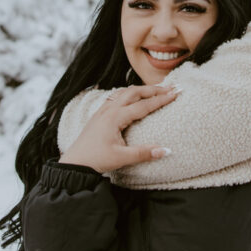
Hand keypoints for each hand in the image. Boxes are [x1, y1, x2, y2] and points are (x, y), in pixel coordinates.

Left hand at [58, 84, 177, 172]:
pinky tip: (133, 96)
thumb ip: (144, 153)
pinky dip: (130, 93)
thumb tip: (166, 150)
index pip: (144, 105)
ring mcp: (103, 110)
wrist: (74, 163)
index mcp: (116, 117)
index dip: (161, 99)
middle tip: (171, 87)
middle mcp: (109, 110)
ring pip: (125, 92)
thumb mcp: (122, 158)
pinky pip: (116, 97)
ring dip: (142, 89)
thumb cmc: (96, 160)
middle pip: (135, 92)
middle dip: (154, 89)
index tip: (176, 93)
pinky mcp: (99, 114)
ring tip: (156, 89)